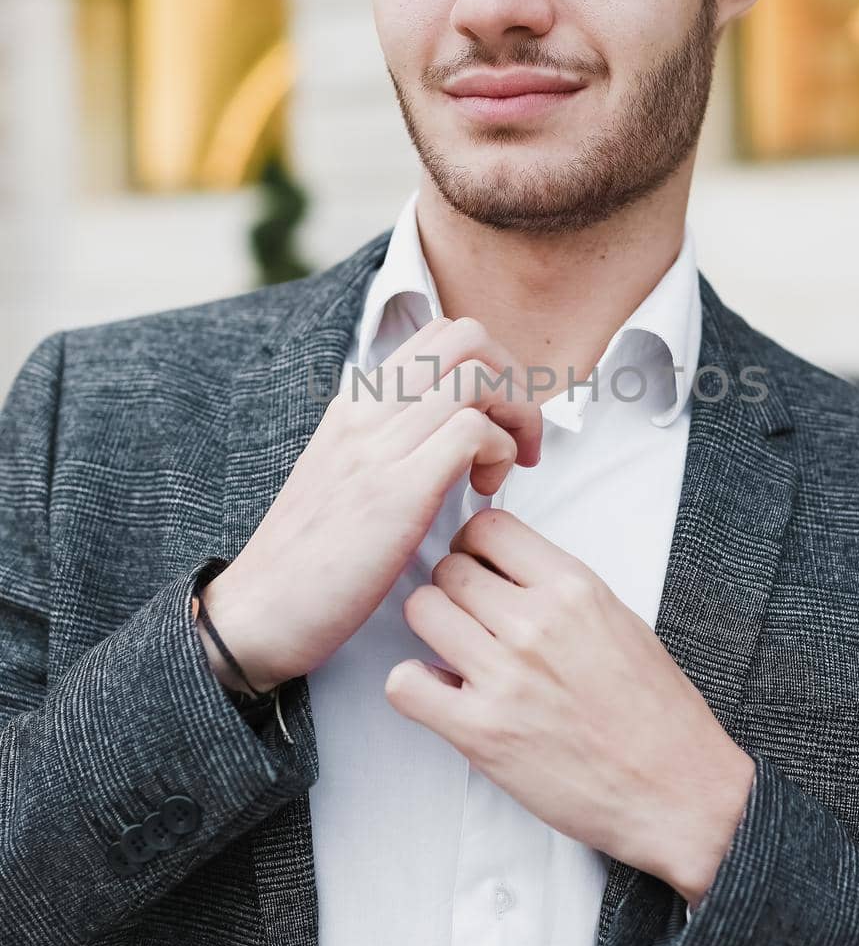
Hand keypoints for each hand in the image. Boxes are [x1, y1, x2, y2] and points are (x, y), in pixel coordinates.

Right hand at [199, 319, 542, 691]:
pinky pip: (474, 431)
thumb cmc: (312, 558)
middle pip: (467, 335)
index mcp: (356, 402)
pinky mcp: (397, 490)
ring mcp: (379, 445)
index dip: (488, 368)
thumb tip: (450, 430)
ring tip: (500, 470)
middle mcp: (367, 408)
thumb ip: (390, 444)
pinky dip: (500, 454)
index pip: (439, 334)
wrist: (259, 611)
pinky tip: (482, 492)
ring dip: (513, 418)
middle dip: (513, 380)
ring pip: (478, 374)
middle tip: (514, 438)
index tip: (495, 422)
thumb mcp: (348, 477)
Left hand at [387, 508, 754, 900]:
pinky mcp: (481, 731)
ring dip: (432, 632)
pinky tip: (443, 696)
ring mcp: (504, 676)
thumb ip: (561, 591)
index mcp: (574, 588)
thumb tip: (506, 571)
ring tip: (457, 656)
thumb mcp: (620, 621)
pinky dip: (414, 687)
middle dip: (452, 591)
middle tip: (470, 621)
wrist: (679, 794)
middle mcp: (535, 623)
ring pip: (420, 611)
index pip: (487, 527)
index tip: (478, 567)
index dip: (472, 546)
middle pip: (447, 569)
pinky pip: (404, 684)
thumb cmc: (657, 714)